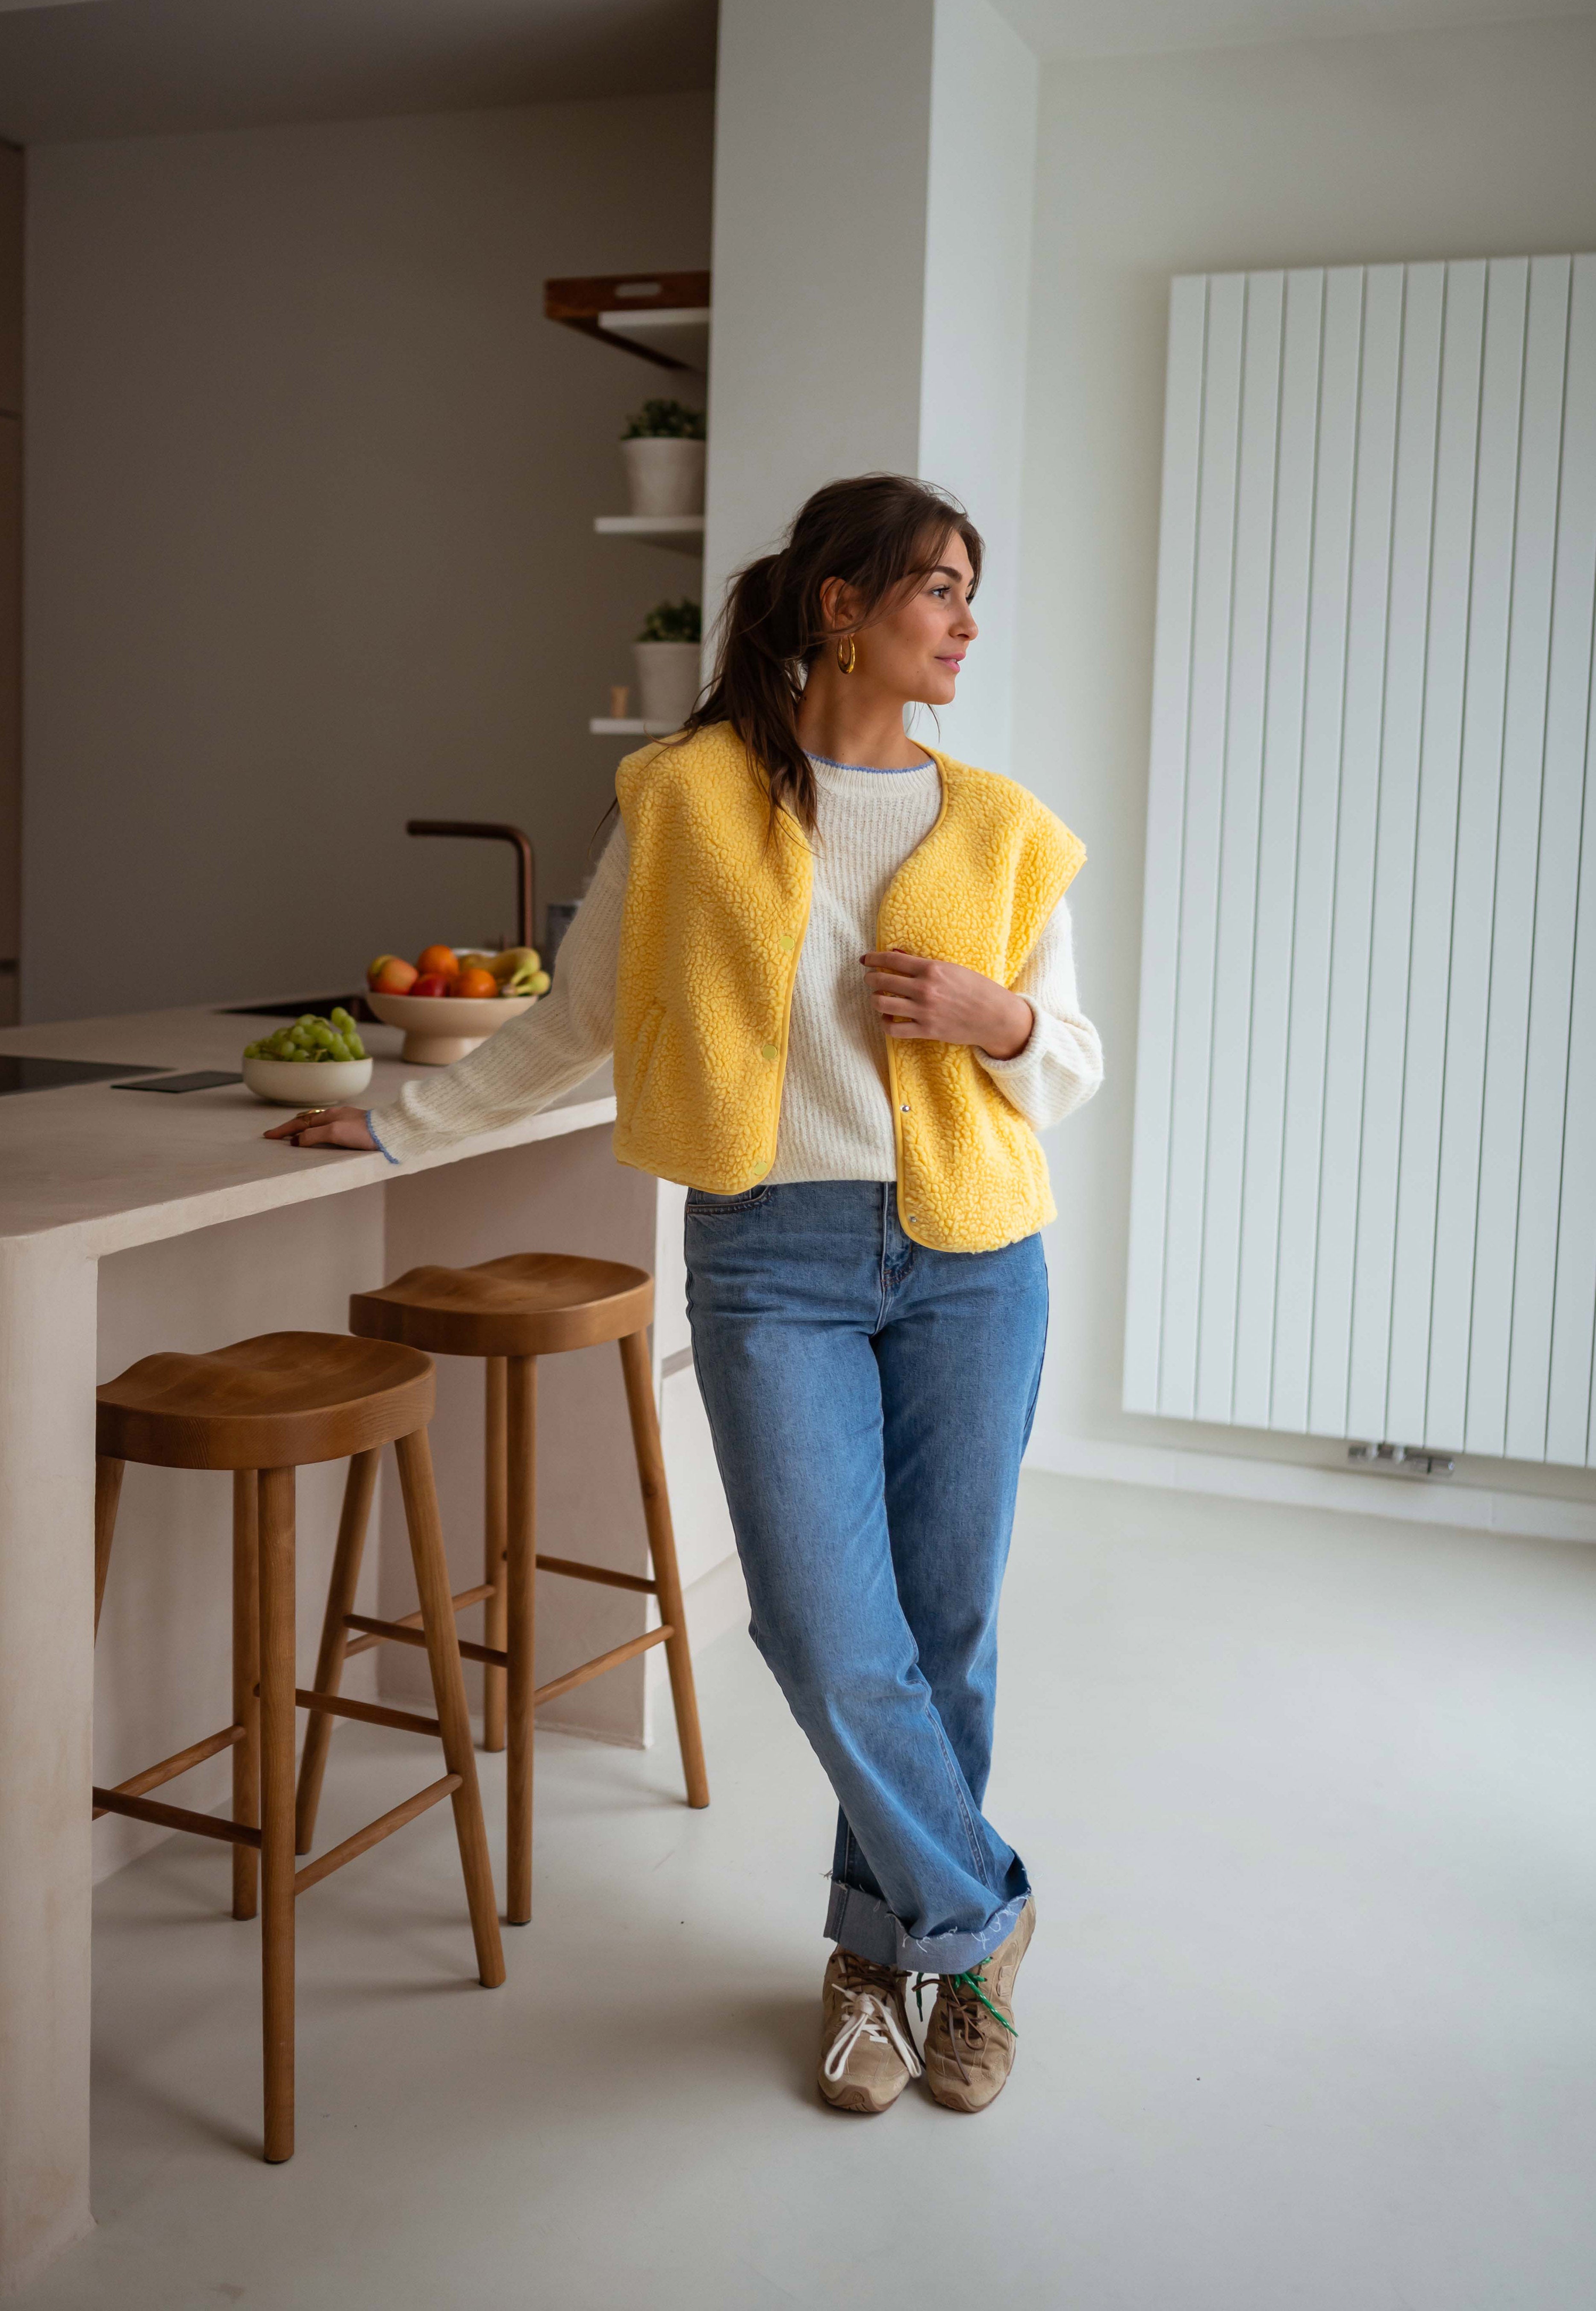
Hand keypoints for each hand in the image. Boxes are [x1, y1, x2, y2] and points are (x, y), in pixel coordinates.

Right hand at [262, 1103, 376, 1151]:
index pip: (299, 1123)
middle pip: (305, 1121)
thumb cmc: (363, 1131)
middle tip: (273, 1136)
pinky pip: (327, 1128)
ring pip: (316, 1123)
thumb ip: (314, 1135)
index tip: (268, 1136)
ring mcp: (344, 1120)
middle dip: (288, 1128)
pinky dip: (314, 1131)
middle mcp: (335, 1115)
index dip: (283, 1130)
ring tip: (290, 1136)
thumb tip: (295, 1141)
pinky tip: (317, 1136)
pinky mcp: (353, 1127)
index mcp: (328, 1115)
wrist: (390, 1131)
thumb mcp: (335, 1132)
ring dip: (301, 1129)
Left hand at [861, 950, 1032, 1059]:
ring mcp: (923, 1011)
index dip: (873, 958)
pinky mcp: (925, 1030)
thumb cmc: (977, 989)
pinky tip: (888, 1017)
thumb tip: (897, 953)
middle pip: (882, 981)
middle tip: (871, 979)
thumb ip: (923, 964)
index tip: (865, 960)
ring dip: (875, 999)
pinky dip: (885, 1022)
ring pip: (881, 1003)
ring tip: (879, 998)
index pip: (892, 959)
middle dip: (871, 979)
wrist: (995, 1017)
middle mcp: (924, 989)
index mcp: (931, 969)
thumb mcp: (953, 969)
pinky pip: (892, 1028)